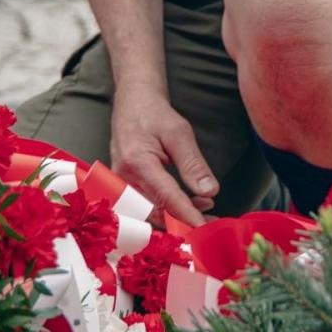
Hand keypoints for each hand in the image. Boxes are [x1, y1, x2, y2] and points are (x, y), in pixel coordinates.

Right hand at [111, 88, 218, 226]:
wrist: (132, 103)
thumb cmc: (154, 114)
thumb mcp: (179, 133)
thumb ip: (193, 163)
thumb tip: (209, 191)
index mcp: (138, 163)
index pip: (166, 197)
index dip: (187, 214)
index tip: (204, 227)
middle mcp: (124, 179)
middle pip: (155, 213)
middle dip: (183, 221)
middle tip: (210, 221)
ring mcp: (121, 185)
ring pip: (150, 214)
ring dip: (177, 217)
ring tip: (204, 209)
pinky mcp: (124, 188)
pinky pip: (145, 207)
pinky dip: (167, 210)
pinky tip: (187, 204)